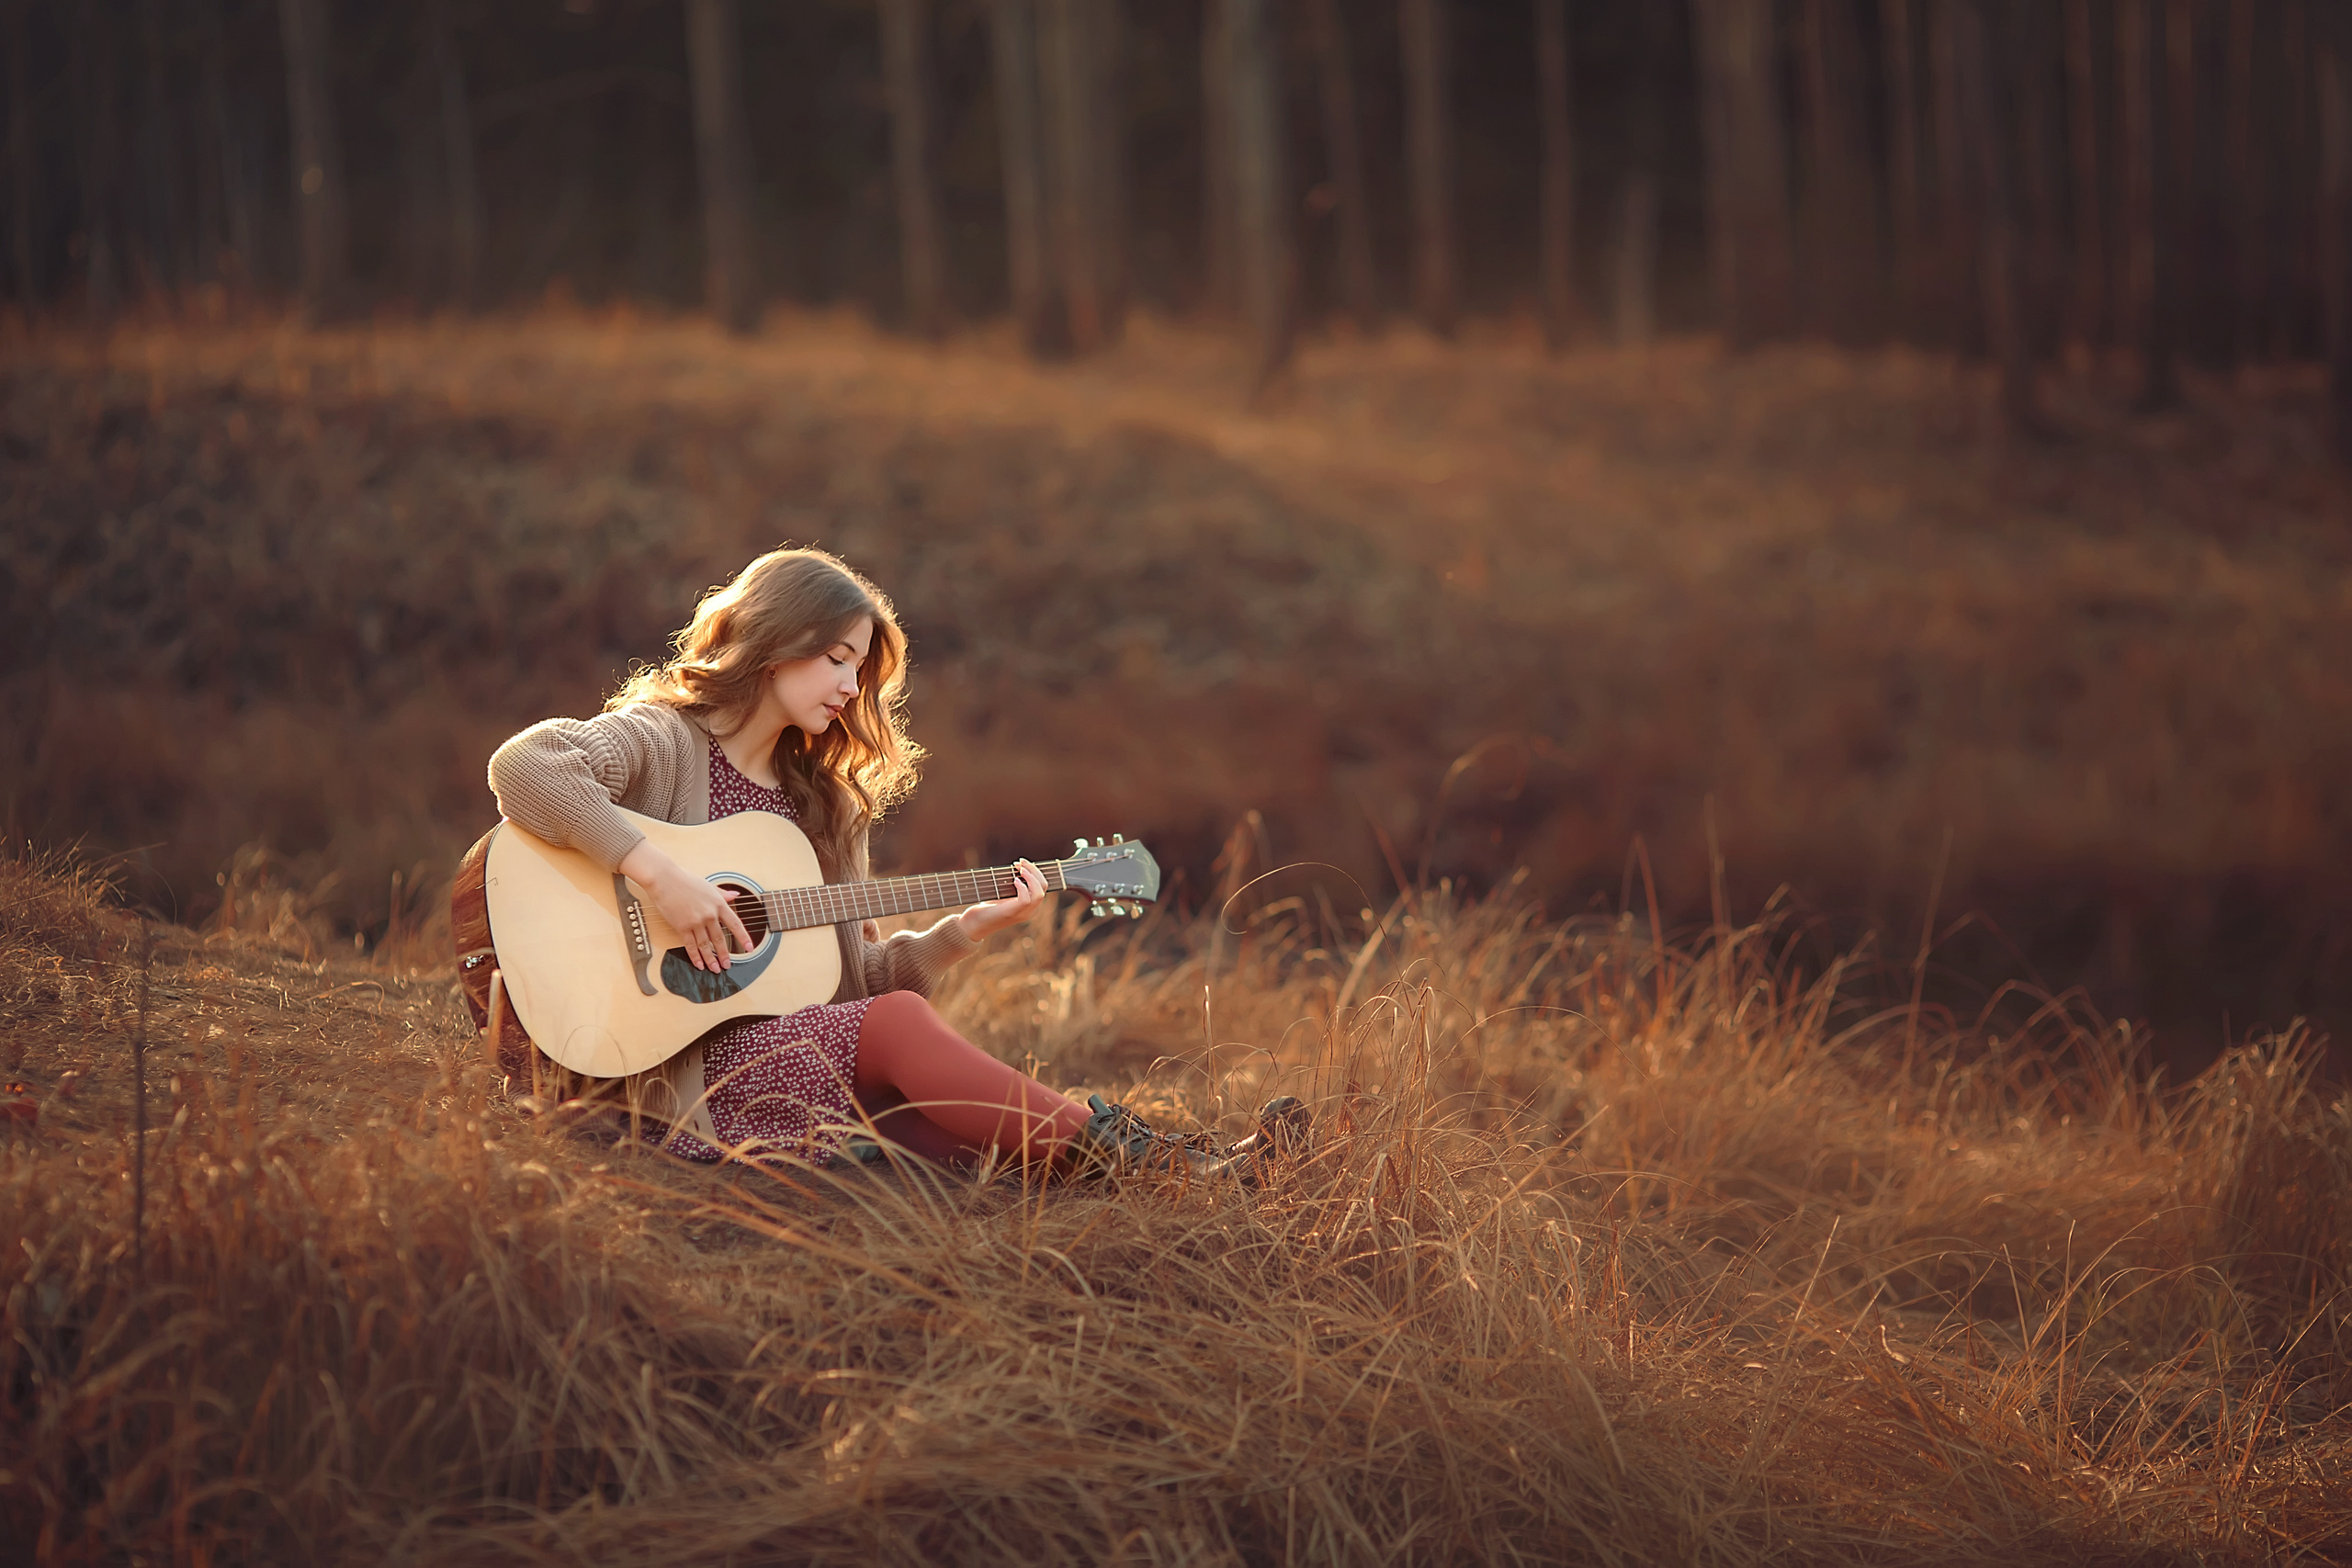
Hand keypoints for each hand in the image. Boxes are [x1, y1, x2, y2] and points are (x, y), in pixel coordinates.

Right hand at [619, 840, 751, 972]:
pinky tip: (699, 964)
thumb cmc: (685, 880)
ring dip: (710, 959)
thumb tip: (735, 895)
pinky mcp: (682, 927)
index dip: (743, 937)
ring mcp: (696, 922)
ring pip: (705, 945)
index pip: (735, 924)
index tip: (749, 948)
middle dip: (724, 955)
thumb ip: (722, 893)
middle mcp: (709, 914)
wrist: (665, 879)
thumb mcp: (708, 885)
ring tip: (715, 969)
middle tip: (727, 965)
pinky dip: (695, 957)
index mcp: (718, 903)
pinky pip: (690, 945)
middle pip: (720, 939)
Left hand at [958, 859, 1045, 942]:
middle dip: (1034, 870)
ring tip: (1020, 868)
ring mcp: (1022, 913)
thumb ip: (1013, 886)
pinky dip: (1023, 888)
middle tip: (1021, 862)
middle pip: (1043, 887)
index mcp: (1030, 906)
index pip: (1042, 886)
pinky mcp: (1012, 913)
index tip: (1022, 863)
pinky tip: (1015, 880)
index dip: (1035, 871)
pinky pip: (1026, 900)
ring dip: (1031, 877)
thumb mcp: (1004, 895)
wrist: (974, 925)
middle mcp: (1029, 911)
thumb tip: (1017, 868)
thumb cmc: (987, 908)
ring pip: (1039, 894)